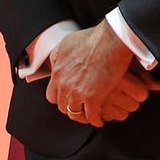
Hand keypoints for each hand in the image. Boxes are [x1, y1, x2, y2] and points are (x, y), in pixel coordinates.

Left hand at [45, 20, 159, 126]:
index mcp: (57, 72)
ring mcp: (78, 93)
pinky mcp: (93, 98)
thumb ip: (58, 56)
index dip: (60, 98)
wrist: (108, 41)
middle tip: (80, 108)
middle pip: (62, 106)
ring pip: (75, 114)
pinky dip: (96, 120)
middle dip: (71, 108)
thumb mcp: (66, 43)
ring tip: (89, 116)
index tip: (66, 99)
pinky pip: (91, 117)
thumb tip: (56, 62)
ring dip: (82, 116)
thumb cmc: (90, 39)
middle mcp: (64, 85)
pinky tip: (100, 120)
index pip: (51, 95)